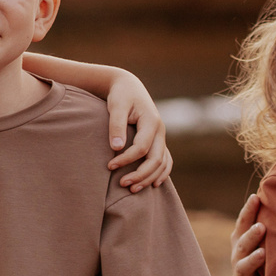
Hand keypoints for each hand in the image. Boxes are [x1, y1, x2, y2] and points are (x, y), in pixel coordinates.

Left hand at [102, 73, 172, 191]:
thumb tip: (116, 148)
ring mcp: (161, 137)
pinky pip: (165, 160)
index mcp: (151, 121)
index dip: (126, 159)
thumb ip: (116, 125)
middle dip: (140, 174)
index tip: (109, 166)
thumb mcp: (117, 106)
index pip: (142, 148)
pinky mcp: (158, 140)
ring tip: (132, 189)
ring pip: (163, 163)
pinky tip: (153, 184)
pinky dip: (162, 173)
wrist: (129, 86)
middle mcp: (160, 130)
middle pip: (156, 159)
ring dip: (149, 178)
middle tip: (122, 184)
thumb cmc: (121, 96)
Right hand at [232, 192, 266, 275]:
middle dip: (250, 236)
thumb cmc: (261, 268)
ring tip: (262, 253)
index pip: (242, 225)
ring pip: (243, 267)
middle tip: (261, 226)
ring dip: (252, 260)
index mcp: (242, 245)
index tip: (256, 197)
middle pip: (241, 245)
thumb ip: (267, 228)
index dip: (248, 212)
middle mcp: (239, 259)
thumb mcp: (262, 246)